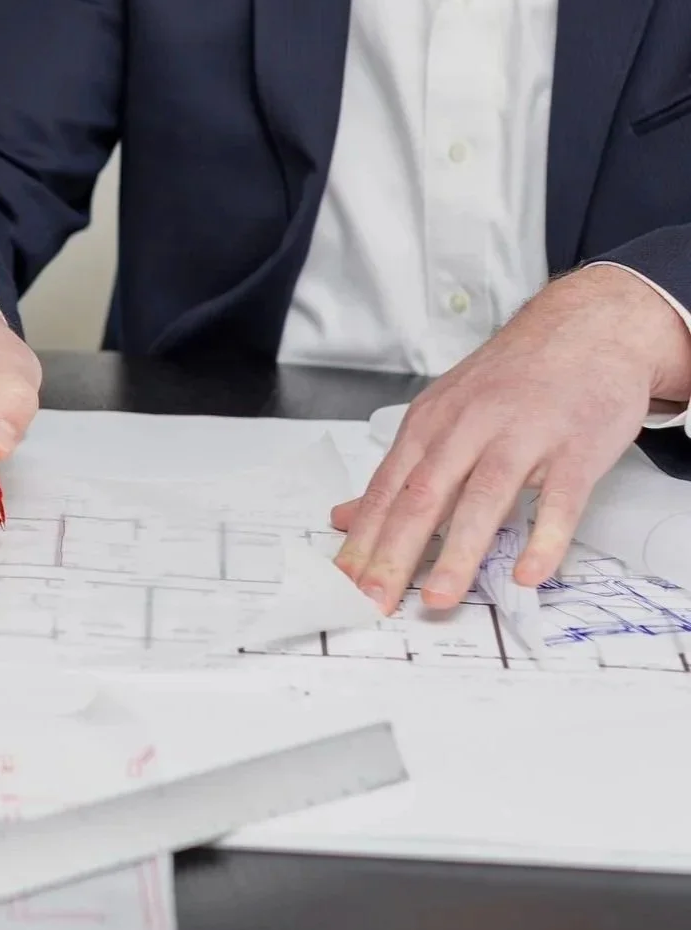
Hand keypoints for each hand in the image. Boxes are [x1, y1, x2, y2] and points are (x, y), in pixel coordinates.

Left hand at [332, 267, 690, 613]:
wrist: (585, 330)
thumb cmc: (511, 380)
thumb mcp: (443, 414)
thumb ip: (400, 470)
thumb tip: (345, 516)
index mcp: (431, 424)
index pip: (387, 489)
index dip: (364, 538)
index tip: (345, 582)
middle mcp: (469, 428)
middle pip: (423, 495)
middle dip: (394, 552)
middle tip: (374, 599)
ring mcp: (523, 436)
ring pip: (484, 498)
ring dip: (459, 552)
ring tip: (439, 597)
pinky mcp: (575, 448)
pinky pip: (559, 500)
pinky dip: (544, 537)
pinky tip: (529, 572)